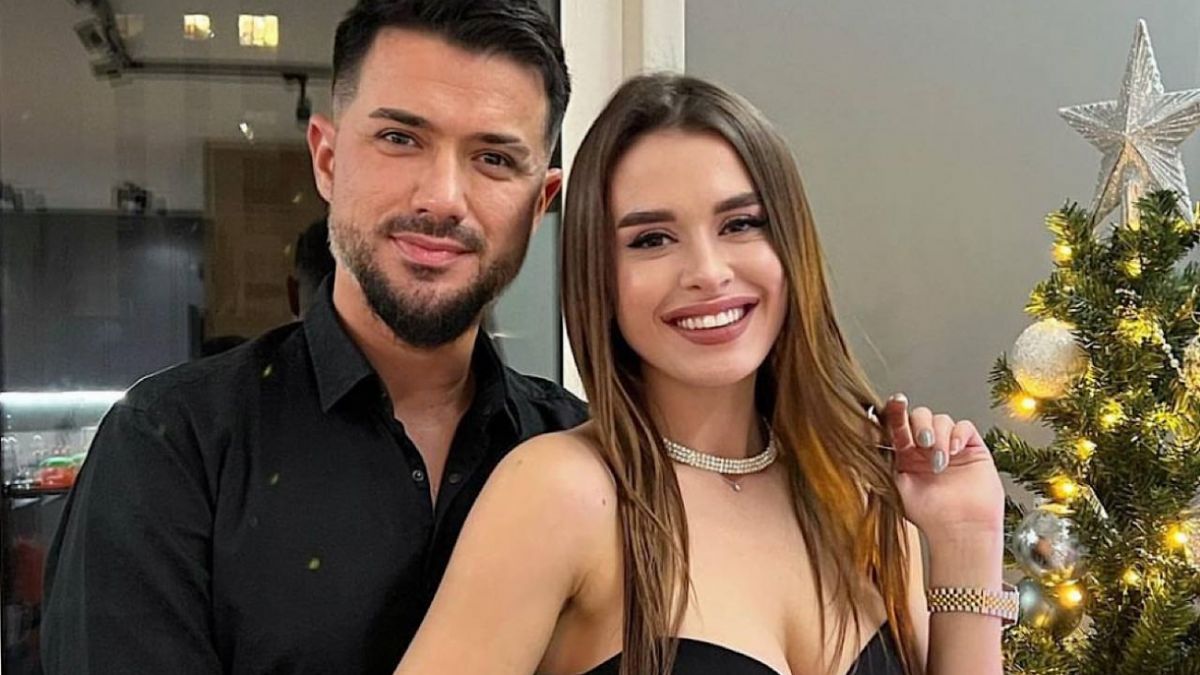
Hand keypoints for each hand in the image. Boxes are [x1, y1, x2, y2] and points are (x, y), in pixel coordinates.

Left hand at [880, 393, 1004, 550]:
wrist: (959, 530)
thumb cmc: (928, 515)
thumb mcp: (895, 485)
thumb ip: (882, 460)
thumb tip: (864, 437)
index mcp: (905, 454)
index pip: (898, 425)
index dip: (896, 411)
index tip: (896, 402)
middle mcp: (926, 448)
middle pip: (919, 416)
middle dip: (919, 424)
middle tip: (921, 443)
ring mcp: (950, 447)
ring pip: (941, 419)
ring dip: (938, 436)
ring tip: (939, 462)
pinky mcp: (972, 449)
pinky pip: (964, 427)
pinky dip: (957, 434)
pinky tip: (954, 451)